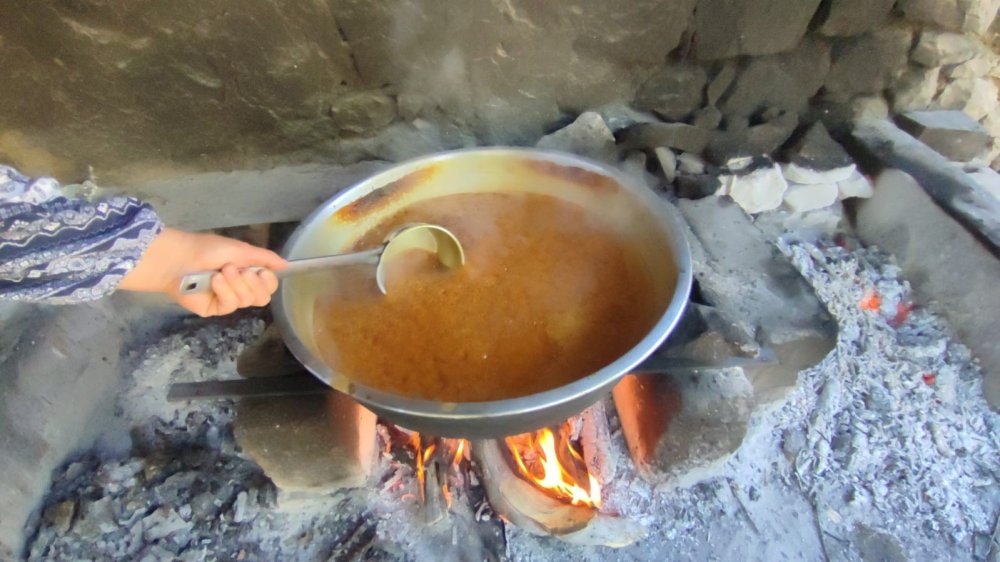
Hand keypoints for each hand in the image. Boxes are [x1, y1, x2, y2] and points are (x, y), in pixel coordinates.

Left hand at [120, 228, 287, 316]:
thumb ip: (265, 257)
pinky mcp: (215, 309)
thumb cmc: (208, 249)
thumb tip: (286, 265)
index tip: (261, 271)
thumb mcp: (240, 249)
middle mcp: (240, 288)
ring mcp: (228, 300)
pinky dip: (225, 291)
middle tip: (238, 269)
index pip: (270, 285)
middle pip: (263, 297)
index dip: (269, 281)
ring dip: (236, 283)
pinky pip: (231, 305)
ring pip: (247, 301)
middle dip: (252, 282)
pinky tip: (215, 281)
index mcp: (247, 272)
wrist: (179, 258)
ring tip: (222, 271)